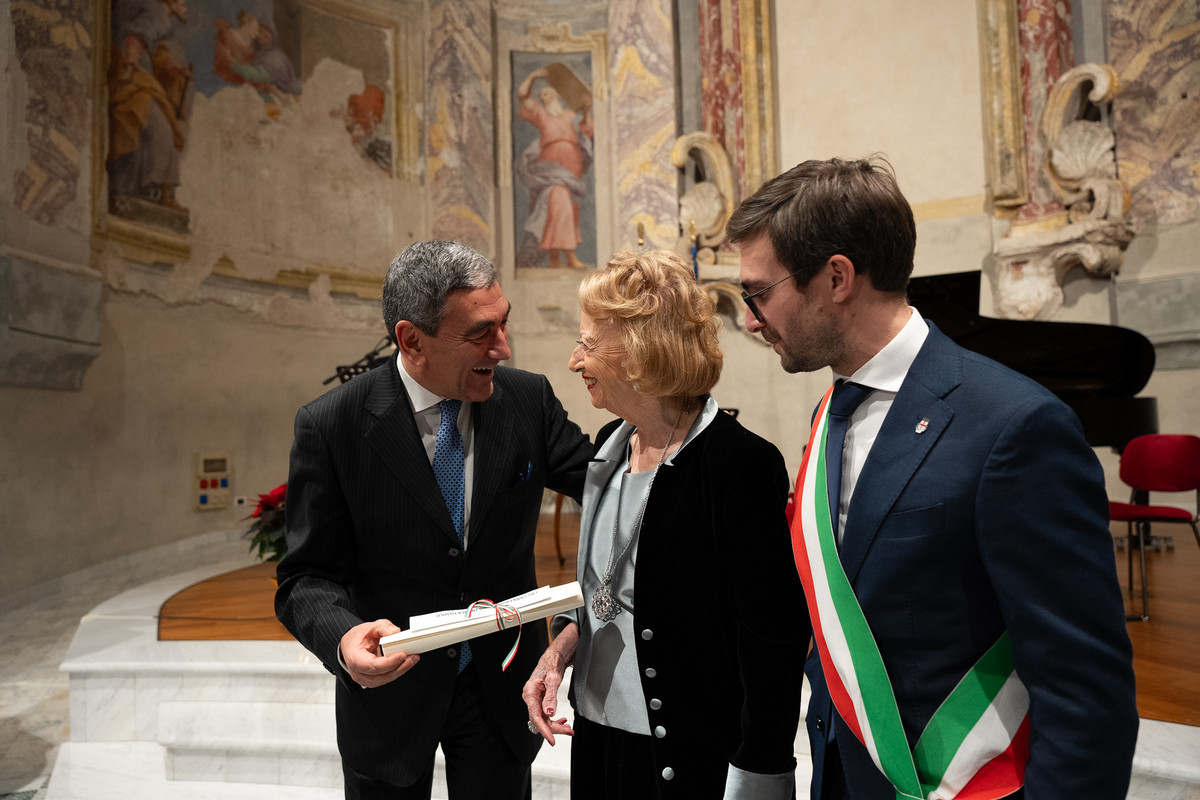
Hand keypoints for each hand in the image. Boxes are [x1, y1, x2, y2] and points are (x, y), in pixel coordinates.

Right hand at [339, 619, 418, 687]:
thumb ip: (382, 627)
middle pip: (383, 674)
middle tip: (413, 657)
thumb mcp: (369, 627)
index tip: (402, 655)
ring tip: (413, 658)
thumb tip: (395, 631)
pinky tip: (405, 663)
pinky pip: (387, 678)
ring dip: (401, 669)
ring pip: (387, 678)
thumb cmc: (356, 639)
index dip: (389, 662)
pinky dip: (397, 670)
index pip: (373, 665)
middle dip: (400, 666)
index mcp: (355, 659)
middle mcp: (360, 673)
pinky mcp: (373, 680)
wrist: (350, 646)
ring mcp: (366, 679)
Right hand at [521, 624, 577, 744]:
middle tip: (570, 731)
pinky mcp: (540, 700)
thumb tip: (549, 713)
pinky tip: (563, 720)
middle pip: (540, 720)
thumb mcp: (553, 679)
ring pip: (544, 718)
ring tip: (569, 728)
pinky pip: (546, 714)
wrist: (553, 656)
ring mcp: (535, 699)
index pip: (536, 717)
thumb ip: (551, 697)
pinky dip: (554, 719)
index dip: (544, 730)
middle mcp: (530, 697)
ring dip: (556, 725)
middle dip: (555, 728)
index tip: (552, 740)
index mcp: (530, 693)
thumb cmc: (552, 664)